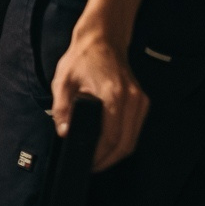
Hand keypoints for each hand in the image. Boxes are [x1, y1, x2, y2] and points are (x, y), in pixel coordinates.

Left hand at [50, 24, 149, 171]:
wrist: (102, 40)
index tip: (88, 164)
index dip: (99, 156)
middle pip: (126, 144)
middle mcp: (132, 100)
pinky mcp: (142, 101)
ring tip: (98, 159)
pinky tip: (109, 144)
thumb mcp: (63, 81)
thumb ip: (62, 109)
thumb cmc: (82, 57)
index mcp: (114, 95)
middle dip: (109, 159)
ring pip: (133, 139)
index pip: (111, 137)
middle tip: (92, 166)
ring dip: (117, 152)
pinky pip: (135, 129)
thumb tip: (64, 132)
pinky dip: (123, 140)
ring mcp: (140, 101)